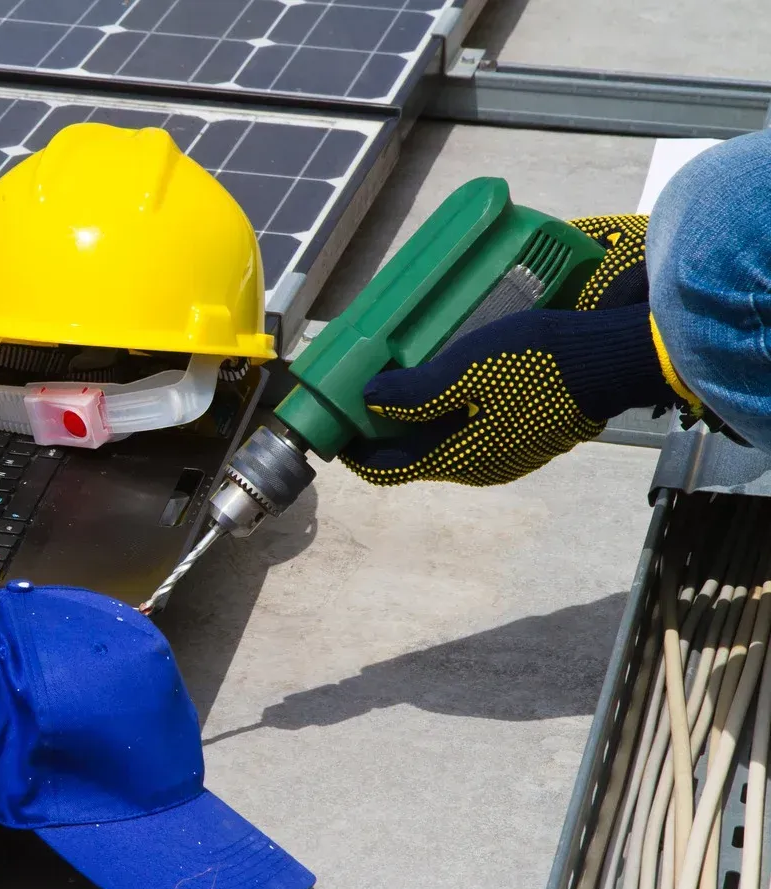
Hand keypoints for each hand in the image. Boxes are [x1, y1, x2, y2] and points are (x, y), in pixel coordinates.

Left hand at [340, 214, 691, 486]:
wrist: (614, 358)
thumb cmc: (539, 361)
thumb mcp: (468, 367)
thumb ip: (416, 390)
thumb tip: (369, 401)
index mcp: (459, 458)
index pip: (389, 469)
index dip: (356, 451)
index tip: (335, 426)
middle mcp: (480, 466)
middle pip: (414, 455)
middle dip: (384, 430)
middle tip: (363, 395)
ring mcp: (507, 454)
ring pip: (445, 441)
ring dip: (417, 419)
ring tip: (400, 382)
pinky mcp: (527, 436)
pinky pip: (474, 429)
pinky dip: (450, 412)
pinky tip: (448, 381)